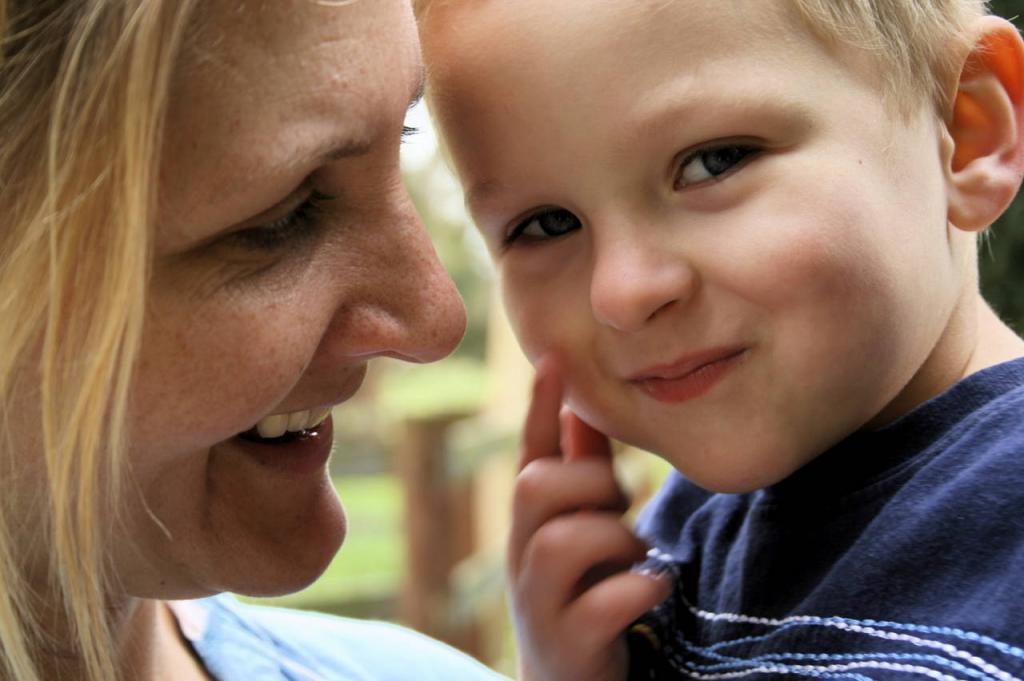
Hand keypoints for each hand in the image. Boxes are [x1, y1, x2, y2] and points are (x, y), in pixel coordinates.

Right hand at [507, 357, 671, 680]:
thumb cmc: (581, 593)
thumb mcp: (581, 528)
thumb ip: (583, 471)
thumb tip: (584, 405)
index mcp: (532, 523)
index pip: (530, 453)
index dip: (540, 407)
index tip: (555, 358)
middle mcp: (523, 557)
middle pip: (532, 487)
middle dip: (588, 481)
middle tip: (620, 502)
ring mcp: (539, 603)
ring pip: (558, 543)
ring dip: (612, 537)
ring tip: (635, 554)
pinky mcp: (567, 645)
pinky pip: (598, 605)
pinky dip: (637, 588)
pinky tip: (652, 588)